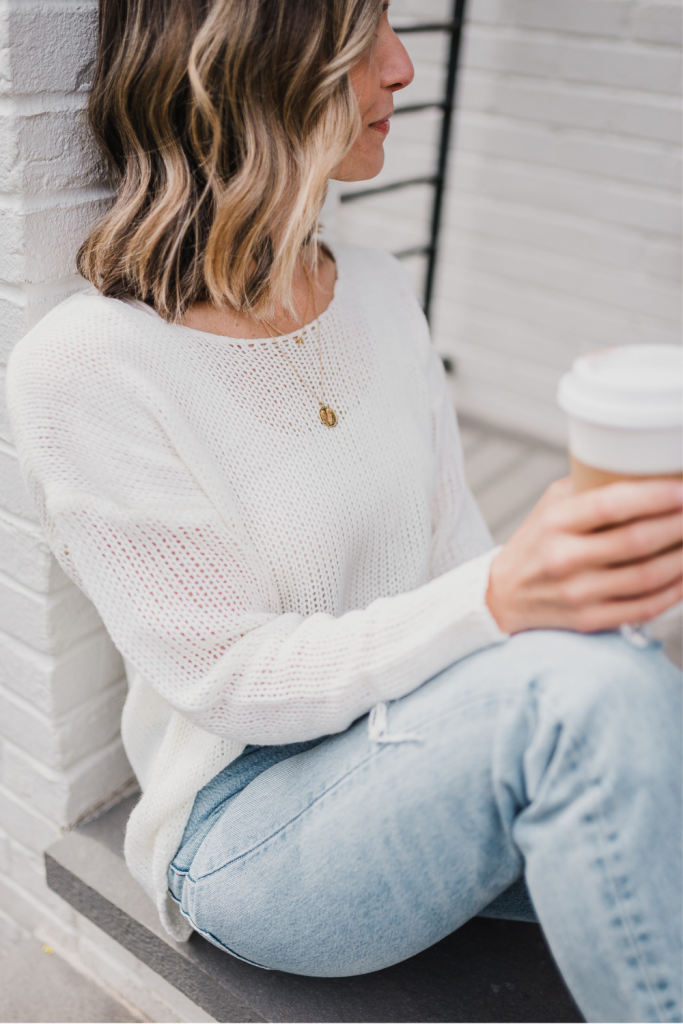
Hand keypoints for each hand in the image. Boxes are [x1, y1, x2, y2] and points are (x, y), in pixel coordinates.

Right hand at [486, 477, 682, 634]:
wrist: (503, 595)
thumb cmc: (537, 543)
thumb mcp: (551, 506)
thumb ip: (589, 487)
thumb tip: (645, 472)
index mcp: (555, 523)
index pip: (610, 504)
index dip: (654, 497)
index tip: (682, 489)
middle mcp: (563, 559)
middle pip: (636, 541)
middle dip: (679, 525)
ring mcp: (577, 593)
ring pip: (647, 576)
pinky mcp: (589, 620)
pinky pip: (644, 607)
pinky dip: (674, 591)